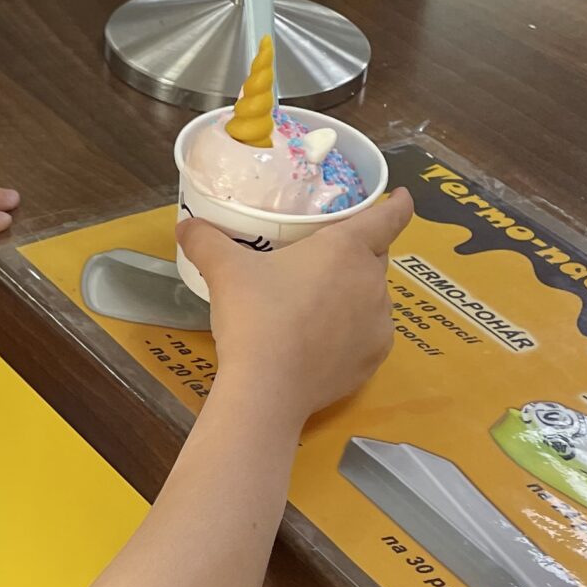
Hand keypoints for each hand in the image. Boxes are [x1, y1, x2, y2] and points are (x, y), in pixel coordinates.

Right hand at [180, 189, 414, 425]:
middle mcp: (372, 281)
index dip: (398, 205)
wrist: (268, 388)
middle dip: (360, 255)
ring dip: (354, 296)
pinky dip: (353, 333)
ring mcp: (379, 323)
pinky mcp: (374, 358)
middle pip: (376, 258)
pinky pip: (369, 335)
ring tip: (318, 307)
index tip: (403, 198)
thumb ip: (206, 241)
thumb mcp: (225, 270)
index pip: (388, 218)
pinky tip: (325, 341)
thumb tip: (184, 225)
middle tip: (326, 261)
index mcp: (347, 248)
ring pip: (373, 298)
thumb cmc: (255, 316)